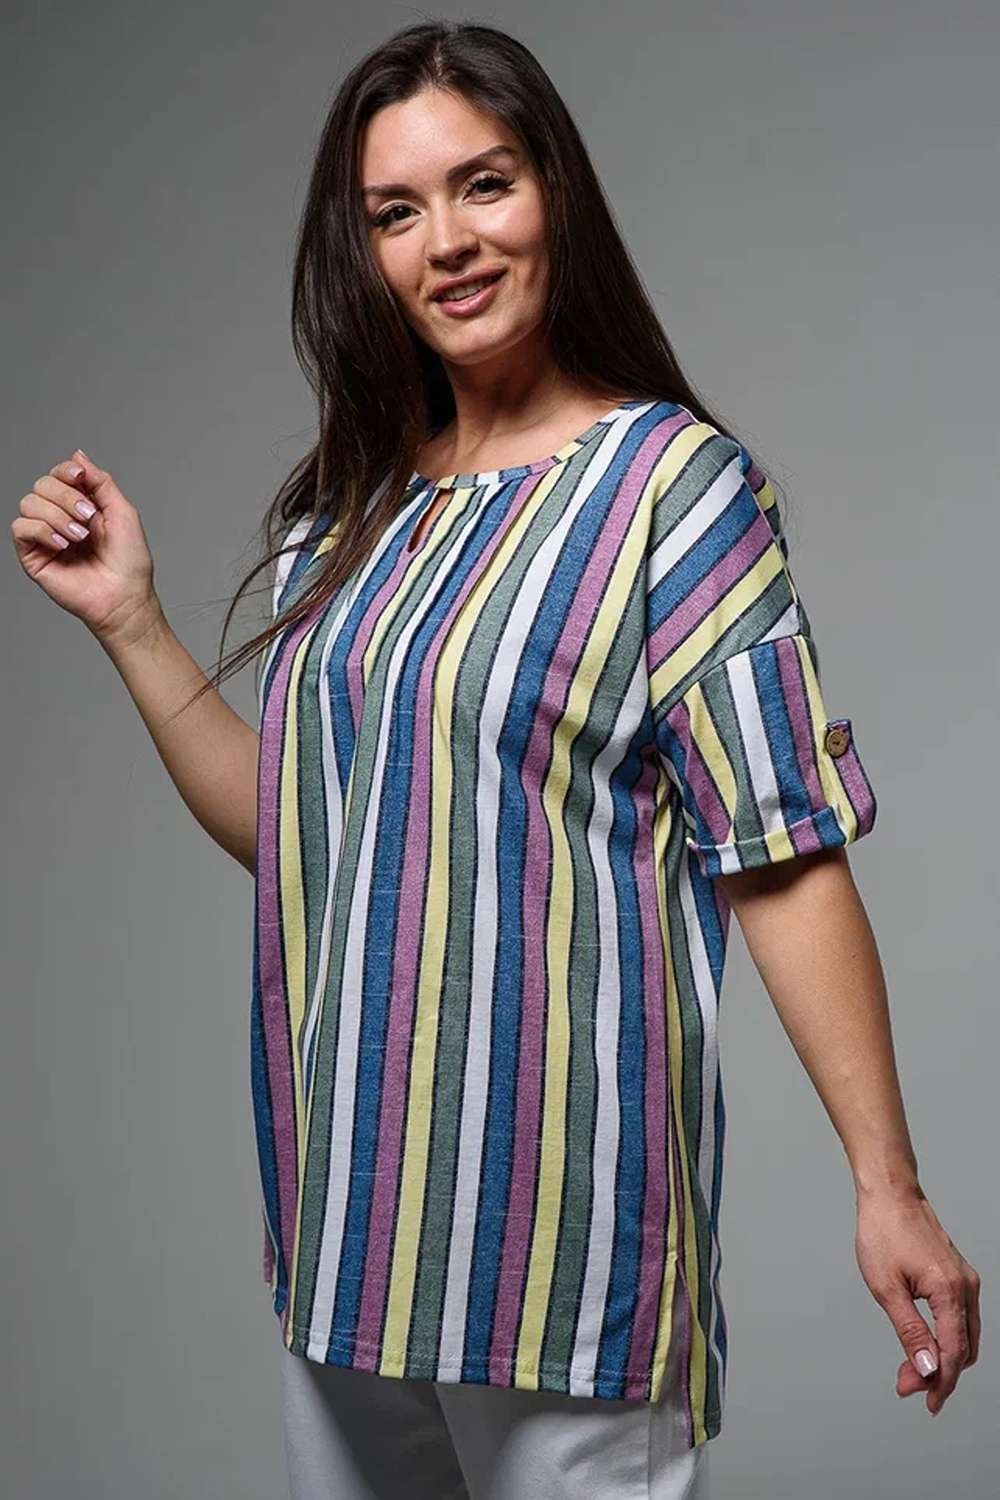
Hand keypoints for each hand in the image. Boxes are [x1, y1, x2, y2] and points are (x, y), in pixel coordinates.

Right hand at [12, 449, 160, 644]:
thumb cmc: (128, 561)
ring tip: (79, 536)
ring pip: (29, 502)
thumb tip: (78, 455)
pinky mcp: (33, 555)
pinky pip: (21, 527)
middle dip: (67, 496)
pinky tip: (63, 544)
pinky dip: (42, 530)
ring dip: (57, 516)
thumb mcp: (122, 511)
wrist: (124, 596)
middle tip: (88, 518)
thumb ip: (100, 481)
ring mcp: (45, 536)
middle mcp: (60, 517)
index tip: (80, 475)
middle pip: (42, 484)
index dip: (66, 470)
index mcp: (81, 506)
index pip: (59, 474)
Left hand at [855, 1186, 980, 1415]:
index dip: (941, 1384)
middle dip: (940, 1374)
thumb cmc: (883, 1232)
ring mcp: (965, 1280)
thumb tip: (928, 1369)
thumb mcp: (886, 1287)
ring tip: (912, 1369)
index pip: (954, 1354)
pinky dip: (946, 1337)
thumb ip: (910, 1332)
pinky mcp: (957, 1275)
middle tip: (908, 1386)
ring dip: (943, 1357)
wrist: (889, 1194)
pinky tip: (925, 1343)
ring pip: (965, 1336)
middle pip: (964, 1349)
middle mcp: (966, 1287)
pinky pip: (961, 1318)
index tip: (927, 1403)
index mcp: (950, 1291)